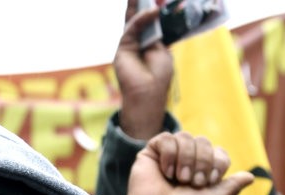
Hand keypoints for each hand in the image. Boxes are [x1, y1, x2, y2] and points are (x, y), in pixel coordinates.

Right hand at [115, 0, 173, 139]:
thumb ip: (155, 33)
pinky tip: (152, 12)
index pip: (150, 21)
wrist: (147, 95)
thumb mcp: (161, 50)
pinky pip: (132, 29)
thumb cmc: (158, 77)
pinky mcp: (122, 48)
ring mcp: (129, 45)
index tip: (158, 0)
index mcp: (149, 44)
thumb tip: (153, 13)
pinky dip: (142, 19)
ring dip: (138, 5)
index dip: (153, 9)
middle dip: (140, 3)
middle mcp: (137, 43)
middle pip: (138, 18)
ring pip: (132, 20)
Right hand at [117, 131, 252, 194]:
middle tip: (192, 183)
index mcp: (203, 170)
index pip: (219, 152)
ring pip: (185, 137)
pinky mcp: (153, 152)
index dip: (216, 163)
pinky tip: (165, 172)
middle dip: (201, 162)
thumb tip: (252, 177)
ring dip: (186, 160)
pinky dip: (169, 155)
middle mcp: (187, 159)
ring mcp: (170, 154)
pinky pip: (166, 138)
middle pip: (204, 142)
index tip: (208, 182)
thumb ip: (233, 186)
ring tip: (179, 179)